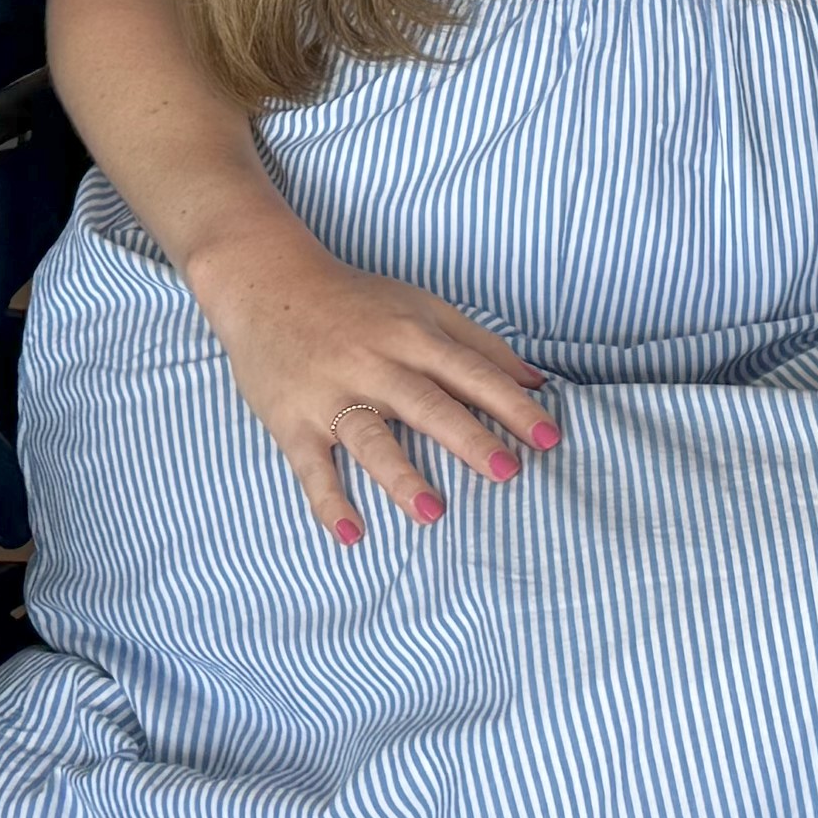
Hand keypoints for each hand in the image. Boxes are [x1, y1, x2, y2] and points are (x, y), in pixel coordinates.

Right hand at [180, 212, 554, 542]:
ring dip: (400, 476)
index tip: (550, 438)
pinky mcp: (292, 420)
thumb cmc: (358, 302)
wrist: (268, 284)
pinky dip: (328, 501)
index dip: (512, 405)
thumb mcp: (424, 307)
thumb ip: (480, 344)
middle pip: (428, 404)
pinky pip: (311, 467)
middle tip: (507, 472)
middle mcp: (375, 364)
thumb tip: (537, 381)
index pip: (472, 373)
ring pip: (371, 438)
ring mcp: (331, 395)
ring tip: (433, 512)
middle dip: (468, 438)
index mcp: (413, 336)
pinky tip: (352, 533)